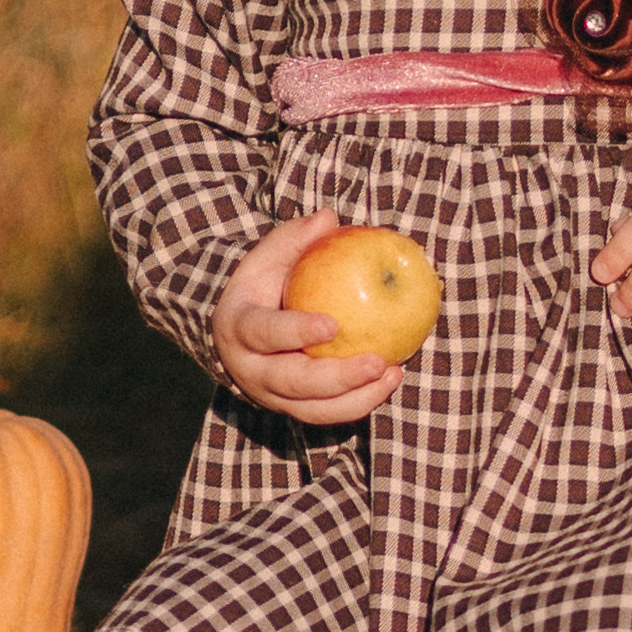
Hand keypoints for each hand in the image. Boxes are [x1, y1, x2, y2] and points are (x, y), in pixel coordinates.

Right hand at [213, 210, 404, 424]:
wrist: (240, 330)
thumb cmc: (264, 284)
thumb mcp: (271, 256)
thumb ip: (296, 238)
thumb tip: (329, 217)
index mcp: (239, 328)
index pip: (264, 333)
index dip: (295, 332)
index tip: (332, 326)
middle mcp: (250, 369)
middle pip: (291, 382)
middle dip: (336, 377)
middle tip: (376, 361)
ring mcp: (270, 395)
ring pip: (312, 409)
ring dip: (356, 397)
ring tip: (392, 372)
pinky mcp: (293, 408)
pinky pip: (328, 414)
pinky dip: (361, 401)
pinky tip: (390, 378)